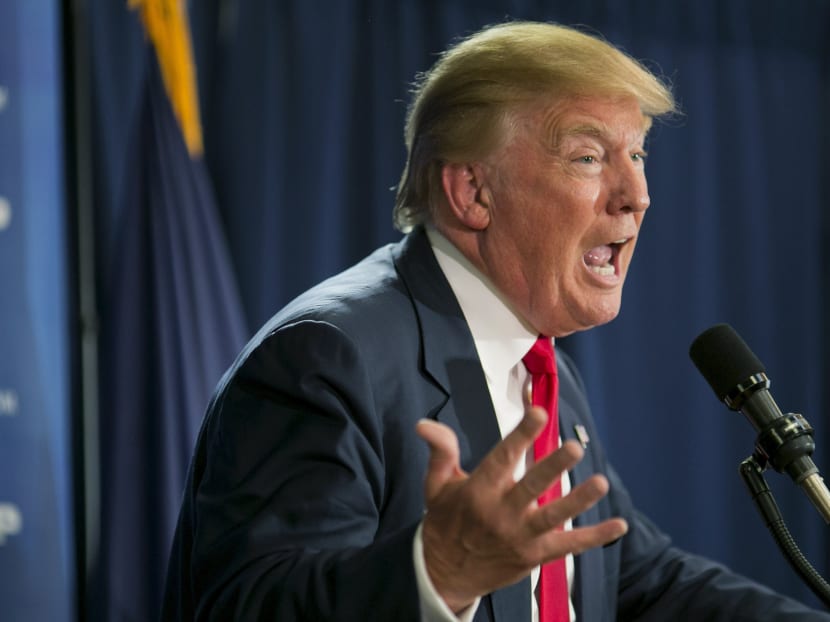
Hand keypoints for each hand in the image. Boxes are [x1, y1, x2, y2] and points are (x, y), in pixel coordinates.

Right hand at [416, 406, 627, 613]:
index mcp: (478, 491)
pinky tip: (618, 524)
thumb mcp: (436, 485)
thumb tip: (424, 423)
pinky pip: (568, 545)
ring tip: (600, 483)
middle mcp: (500, 513)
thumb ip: (440, 451)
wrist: (444, 573)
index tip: (539, 413)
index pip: (502, 457)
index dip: (521, 434)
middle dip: (553, 466)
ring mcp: (520, 536)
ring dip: (578, 500)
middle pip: (531, 487)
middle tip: (575, 447)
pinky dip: (595, 536)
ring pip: (553, 515)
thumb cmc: (444, 521)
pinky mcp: (534, 555)